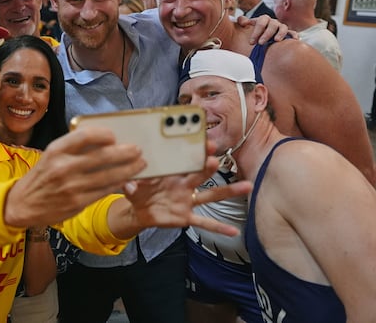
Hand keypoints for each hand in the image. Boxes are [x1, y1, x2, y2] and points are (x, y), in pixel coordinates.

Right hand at [4, 127, 146, 227]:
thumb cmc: (41, 176)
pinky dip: (118, 184)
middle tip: (137, 149)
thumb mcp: (51, 155)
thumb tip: (103, 141)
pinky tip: (126, 179)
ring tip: (140, 164)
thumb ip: (73, 148)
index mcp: (56, 150)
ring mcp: (71, 186)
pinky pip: (104, 191)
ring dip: (128, 169)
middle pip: (102, 156)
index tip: (114, 135)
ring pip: (108, 176)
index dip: (104, 134)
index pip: (85, 135)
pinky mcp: (78, 202)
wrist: (23, 204)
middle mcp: (63, 167)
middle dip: (125, 152)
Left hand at [117, 141, 251, 237]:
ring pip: (210, 195)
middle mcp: (183, 185)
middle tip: (215, 159)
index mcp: (171, 173)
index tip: (205, 143)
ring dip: (228, 191)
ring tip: (247, 186)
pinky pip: (203, 222)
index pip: (185, 160)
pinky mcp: (185, 217)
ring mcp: (187, 201)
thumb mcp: (132, 187)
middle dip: (208, 166)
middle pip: (199, 174)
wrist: (138, 210)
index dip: (194, 152)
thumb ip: (132, 185)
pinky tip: (233, 231)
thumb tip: (129, 184)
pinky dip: (217, 227)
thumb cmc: (138, 192)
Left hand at [237, 15, 296, 44]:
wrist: (263, 40)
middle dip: (266, 34)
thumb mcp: (248, 27)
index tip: (251, 42)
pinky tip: (294, 40)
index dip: (256, 31)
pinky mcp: (288, 34)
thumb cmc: (256, 33)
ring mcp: (282, 27)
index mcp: (264, 20)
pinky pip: (293, 33)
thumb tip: (241, 20)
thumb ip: (244, 22)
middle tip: (260, 43)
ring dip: (280, 34)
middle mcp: (273, 22)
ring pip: (283, 28)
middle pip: (272, 25)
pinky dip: (294, 35)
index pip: (261, 22)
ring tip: (276, 41)